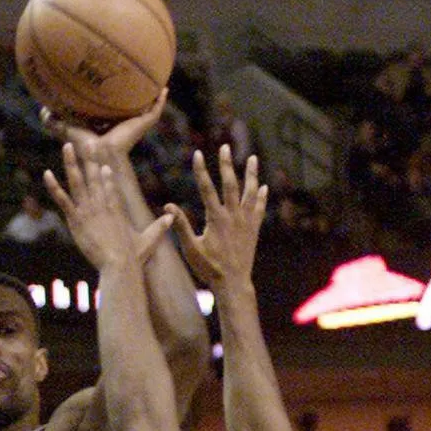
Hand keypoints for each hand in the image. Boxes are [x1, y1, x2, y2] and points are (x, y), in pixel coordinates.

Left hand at [40, 88, 168, 162]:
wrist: (98, 155)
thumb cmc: (82, 146)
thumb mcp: (66, 129)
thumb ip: (54, 122)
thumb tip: (42, 110)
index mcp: (107, 129)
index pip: (113, 115)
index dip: (115, 104)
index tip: (116, 89)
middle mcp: (123, 127)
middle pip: (132, 112)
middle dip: (137, 99)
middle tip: (140, 82)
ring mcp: (135, 126)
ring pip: (147, 111)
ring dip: (153, 98)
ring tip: (159, 83)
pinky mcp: (142, 126)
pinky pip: (154, 111)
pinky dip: (160, 101)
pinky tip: (164, 88)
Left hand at [44, 144, 171, 268]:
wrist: (120, 265)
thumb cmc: (134, 257)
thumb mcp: (149, 240)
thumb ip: (160, 227)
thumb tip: (172, 216)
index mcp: (117, 208)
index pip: (110, 185)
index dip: (106, 172)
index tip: (103, 161)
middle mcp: (103, 204)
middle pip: (94, 176)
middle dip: (90, 158)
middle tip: (87, 142)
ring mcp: (89, 210)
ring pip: (78, 181)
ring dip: (71, 163)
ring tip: (66, 146)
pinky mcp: (77, 219)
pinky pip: (63, 199)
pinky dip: (54, 187)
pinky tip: (46, 174)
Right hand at [168, 146, 267, 287]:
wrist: (233, 283)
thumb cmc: (208, 268)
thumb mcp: (190, 248)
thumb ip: (181, 226)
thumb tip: (168, 207)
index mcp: (216, 219)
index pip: (207, 188)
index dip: (201, 170)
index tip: (198, 153)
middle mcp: (233, 216)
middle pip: (231, 184)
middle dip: (227, 164)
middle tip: (225, 147)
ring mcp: (246, 222)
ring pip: (250, 193)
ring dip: (251, 174)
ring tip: (253, 158)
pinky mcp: (254, 230)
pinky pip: (259, 209)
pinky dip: (261, 197)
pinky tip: (263, 188)